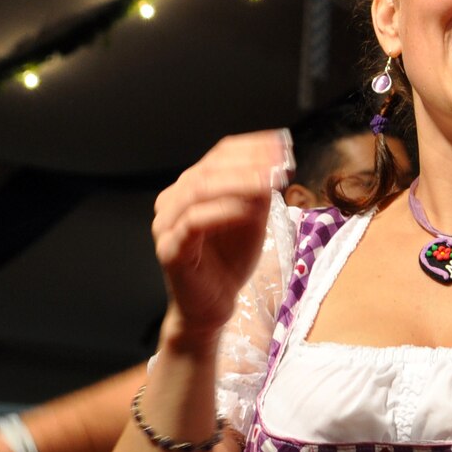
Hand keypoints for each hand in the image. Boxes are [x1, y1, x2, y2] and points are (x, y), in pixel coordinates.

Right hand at [150, 131, 292, 343]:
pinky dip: (223, 212)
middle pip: (208, 169)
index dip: (252, 147)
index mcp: (191, 188)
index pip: (219, 155)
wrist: (213, 306)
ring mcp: (168, 224)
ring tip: (270, 181)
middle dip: (249, 162)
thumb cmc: (229, 262)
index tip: (284, 144)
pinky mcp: (170, 249)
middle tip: (281, 163)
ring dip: (238, 182)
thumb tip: (274, 164)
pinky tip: (249, 210)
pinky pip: (194, 223)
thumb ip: (258, 193)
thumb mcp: (252, 220)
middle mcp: (174, 200)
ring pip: (199, 190)